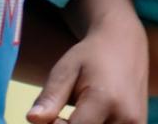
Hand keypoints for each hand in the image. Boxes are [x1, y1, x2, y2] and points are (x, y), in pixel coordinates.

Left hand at [26, 17, 147, 123]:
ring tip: (79, 117)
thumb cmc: (90, 55)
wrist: (125, 41)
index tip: (52, 115)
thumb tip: (32, 119)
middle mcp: (126, 116)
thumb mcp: (65, 70)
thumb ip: (49, 98)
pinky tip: (91, 119)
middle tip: (62, 117)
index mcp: (104, 100)